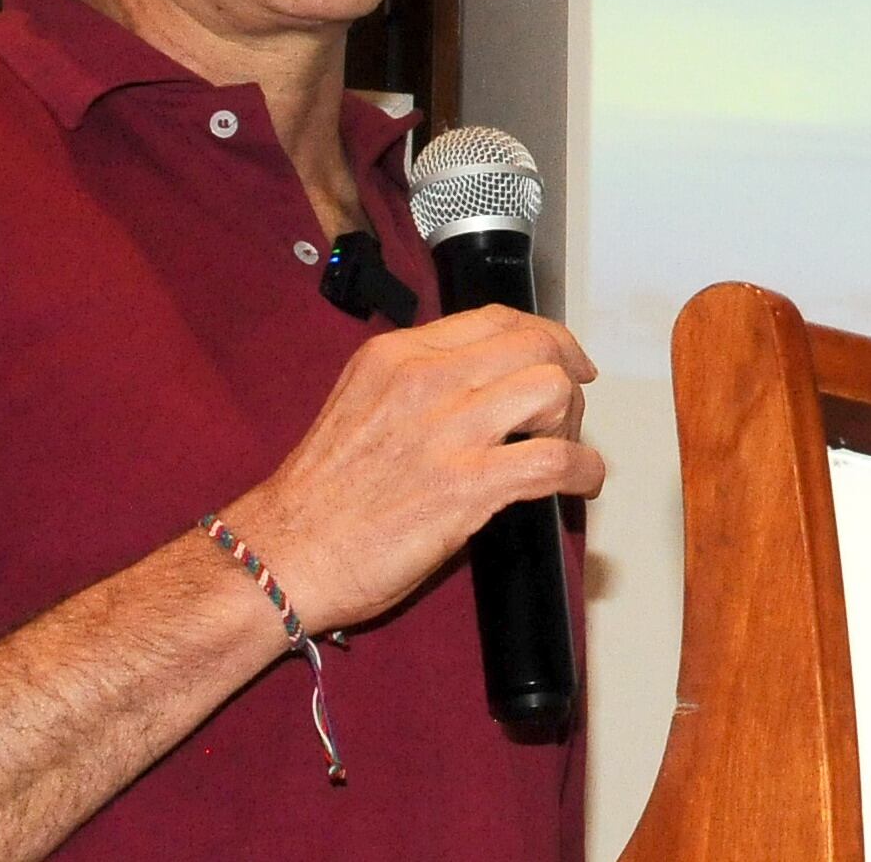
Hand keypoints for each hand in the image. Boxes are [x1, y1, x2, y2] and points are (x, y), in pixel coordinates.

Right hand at [224, 305, 604, 633]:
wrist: (286, 552)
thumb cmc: (319, 495)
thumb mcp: (358, 404)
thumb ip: (414, 386)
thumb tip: (476, 389)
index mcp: (395, 357)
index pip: (493, 318)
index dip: (540, 335)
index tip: (558, 357)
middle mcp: (424, 381)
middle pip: (533, 344)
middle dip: (565, 373)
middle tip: (567, 408)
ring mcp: (448, 430)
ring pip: (551, 389)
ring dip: (571, 421)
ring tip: (560, 448)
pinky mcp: (468, 485)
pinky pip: (555, 460)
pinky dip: (583, 470)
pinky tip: (582, 483)